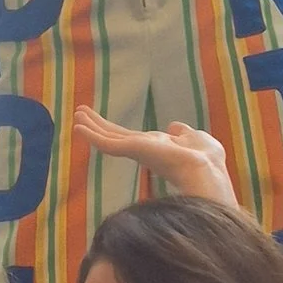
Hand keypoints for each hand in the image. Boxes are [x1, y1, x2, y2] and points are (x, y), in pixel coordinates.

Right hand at [73, 107, 239, 212]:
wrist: (205, 169)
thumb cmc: (206, 158)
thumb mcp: (195, 138)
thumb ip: (183, 133)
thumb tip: (175, 126)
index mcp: (156, 148)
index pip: (130, 137)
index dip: (115, 129)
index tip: (101, 122)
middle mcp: (144, 150)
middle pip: (115, 136)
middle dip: (98, 125)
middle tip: (79, 114)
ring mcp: (137, 151)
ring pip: (109, 138)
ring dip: (92, 127)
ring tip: (76, 116)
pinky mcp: (133, 150)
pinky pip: (109, 143)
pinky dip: (93, 136)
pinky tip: (79, 128)